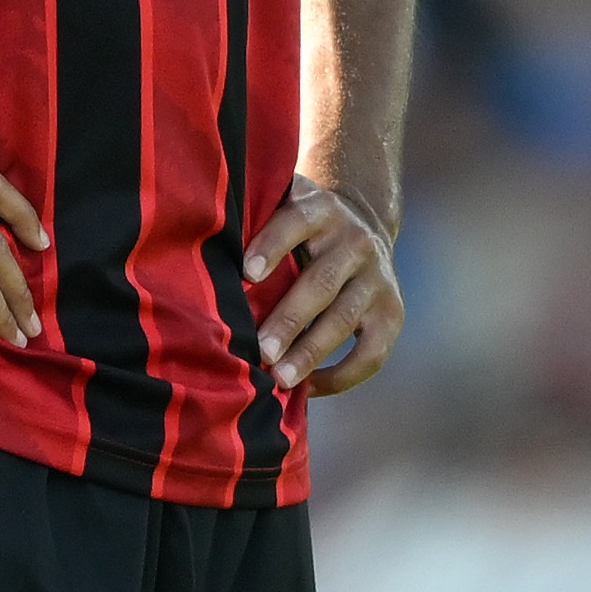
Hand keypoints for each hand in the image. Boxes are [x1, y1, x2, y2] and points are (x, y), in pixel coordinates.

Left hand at [242, 176, 402, 395]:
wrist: (365, 222)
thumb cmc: (300, 224)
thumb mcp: (284, 203)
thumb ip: (253, 215)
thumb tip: (198, 245)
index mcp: (321, 209)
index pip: (296, 222)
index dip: (272, 245)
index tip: (246, 274)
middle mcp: (355, 241)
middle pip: (321, 282)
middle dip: (289, 319)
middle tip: (259, 349)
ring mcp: (377, 278)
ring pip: (344, 319)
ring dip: (310, 352)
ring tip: (279, 377)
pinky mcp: (392, 312)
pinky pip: (372, 352)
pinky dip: (341, 375)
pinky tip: (309, 388)